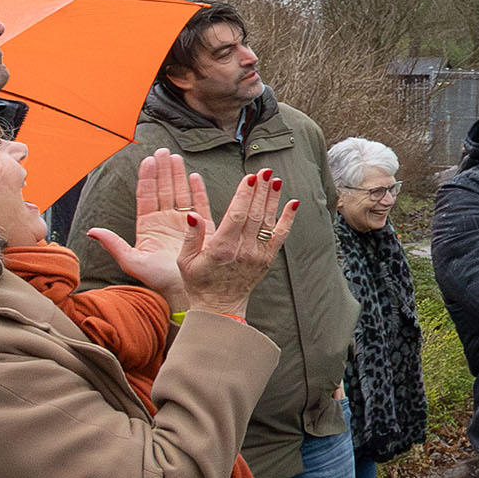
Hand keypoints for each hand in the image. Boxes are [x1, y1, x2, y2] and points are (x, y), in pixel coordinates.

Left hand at [87, 151, 212, 310]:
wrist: (187, 292)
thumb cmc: (160, 281)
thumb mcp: (132, 262)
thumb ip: (114, 244)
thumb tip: (92, 230)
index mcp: (148, 227)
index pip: (146, 196)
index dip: (147, 178)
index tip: (148, 160)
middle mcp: (165, 222)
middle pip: (164, 190)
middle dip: (163, 170)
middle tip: (163, 151)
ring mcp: (184, 223)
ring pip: (180, 192)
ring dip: (178, 174)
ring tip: (176, 157)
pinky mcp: (201, 228)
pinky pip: (200, 204)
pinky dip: (197, 190)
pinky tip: (194, 176)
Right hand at [184, 172, 297, 320]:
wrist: (220, 307)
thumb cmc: (199, 283)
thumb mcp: (185, 261)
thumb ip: (191, 236)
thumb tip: (192, 213)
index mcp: (222, 249)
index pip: (236, 216)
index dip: (245, 195)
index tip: (250, 178)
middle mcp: (243, 250)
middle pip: (254, 214)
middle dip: (260, 190)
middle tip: (265, 170)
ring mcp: (258, 255)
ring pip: (268, 221)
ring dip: (273, 199)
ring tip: (275, 179)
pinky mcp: (267, 258)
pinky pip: (280, 235)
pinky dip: (288, 219)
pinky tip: (293, 203)